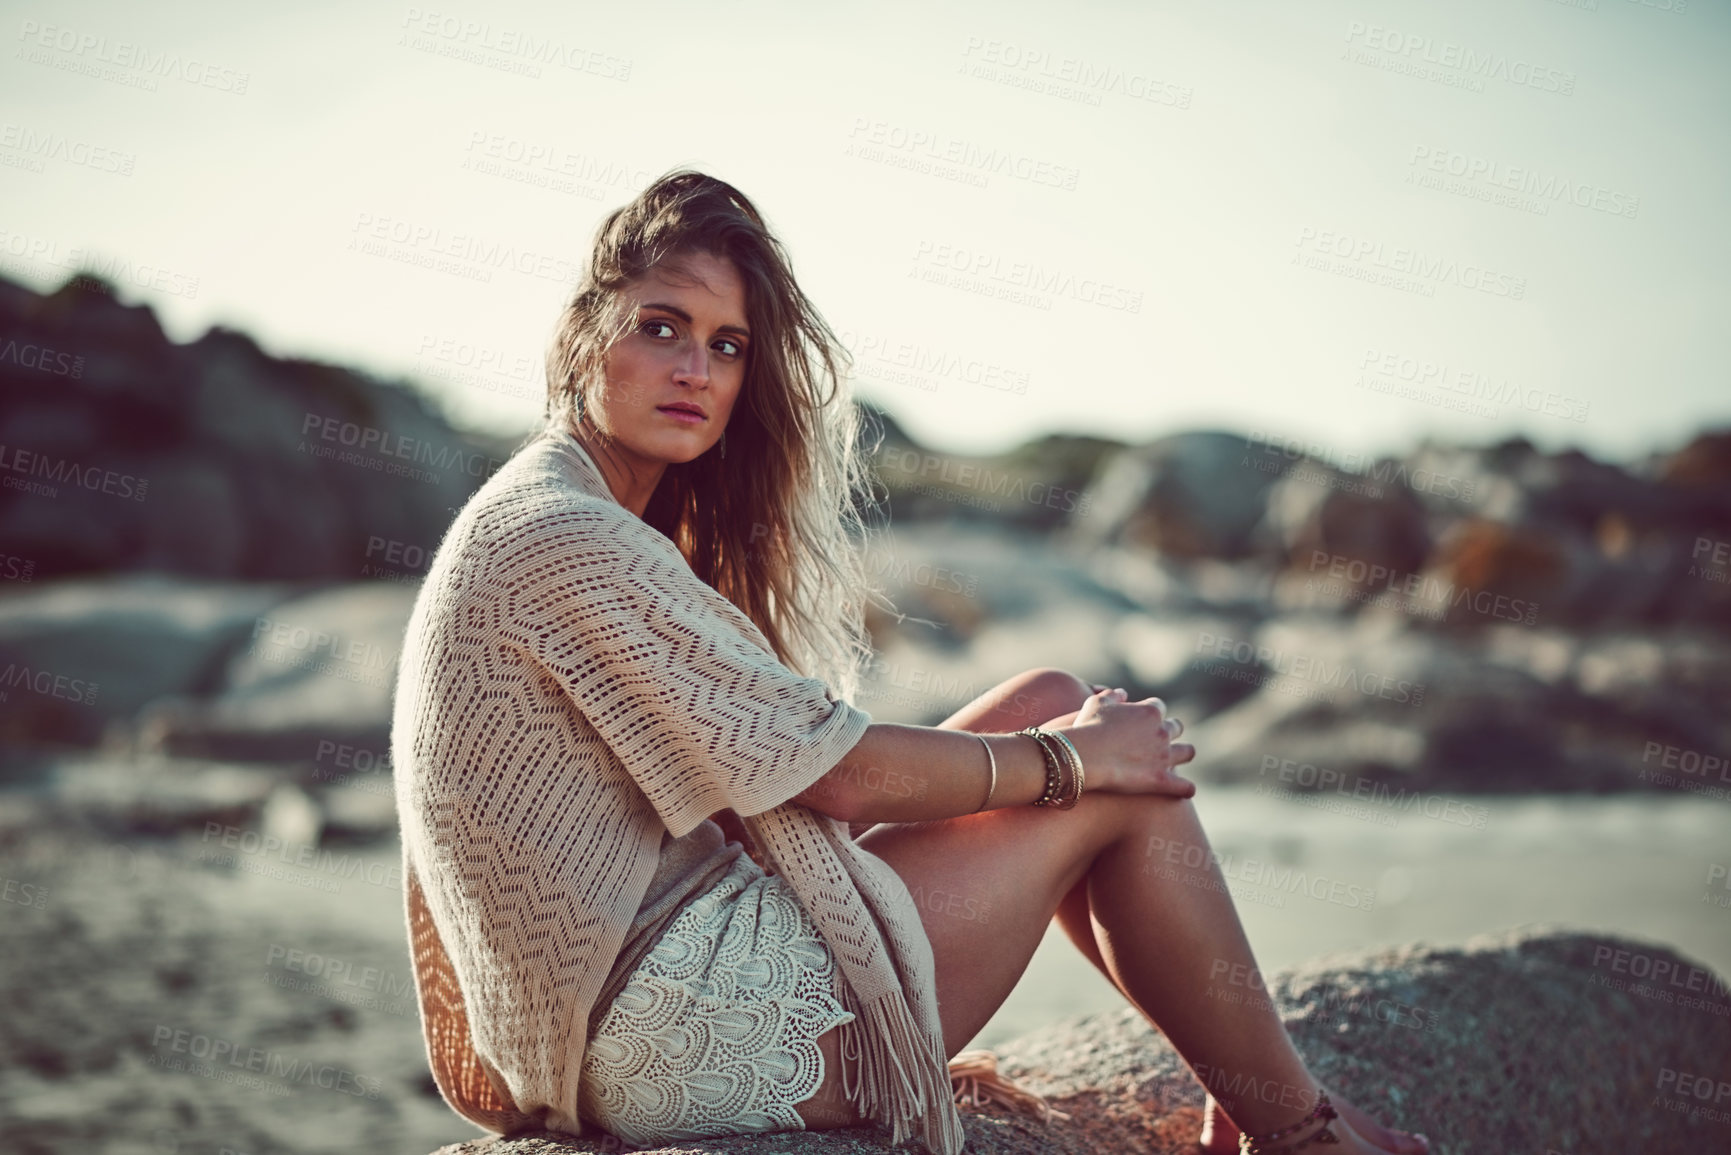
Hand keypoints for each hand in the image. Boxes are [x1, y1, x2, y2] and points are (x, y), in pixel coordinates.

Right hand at [1063, 687, 1195, 798]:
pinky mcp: (1162, 780)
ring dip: (1182, 754)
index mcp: (1149, 712)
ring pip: (1188, 752)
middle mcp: (1161, 732)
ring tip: (1174, 763)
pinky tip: (1181, 790)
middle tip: (1158, 741)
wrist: (1084, 755)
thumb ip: (1112, 695)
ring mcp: (1164, 756)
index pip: (1158, 707)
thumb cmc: (1087, 728)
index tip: (1142, 722)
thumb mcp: (1096, 703)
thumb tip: (1122, 693)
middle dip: (1170, 732)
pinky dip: (1185, 788)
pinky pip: (1185, 786)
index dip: (1151, 714)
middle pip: (1177, 727)